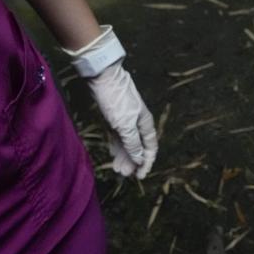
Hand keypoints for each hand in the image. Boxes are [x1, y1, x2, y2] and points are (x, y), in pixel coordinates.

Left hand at [89, 62, 157, 178]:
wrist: (103, 77)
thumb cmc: (117, 100)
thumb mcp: (125, 125)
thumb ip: (133, 143)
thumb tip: (139, 159)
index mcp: (145, 125)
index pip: (150, 149)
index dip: (146, 164)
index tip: (139, 176)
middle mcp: (138, 124)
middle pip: (138, 148)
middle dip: (132, 162)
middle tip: (123, 175)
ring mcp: (127, 121)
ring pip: (127, 143)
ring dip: (123, 156)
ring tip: (117, 169)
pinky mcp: (115, 118)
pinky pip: (119, 136)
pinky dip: (117, 146)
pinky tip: (113, 154)